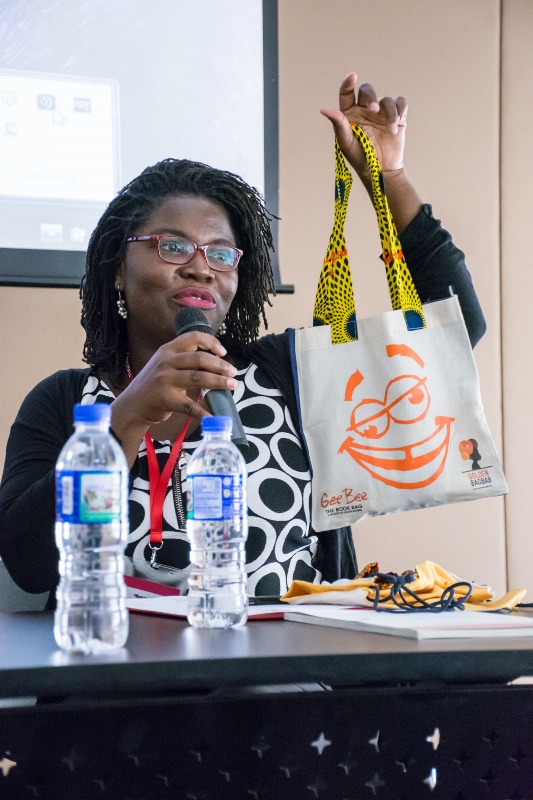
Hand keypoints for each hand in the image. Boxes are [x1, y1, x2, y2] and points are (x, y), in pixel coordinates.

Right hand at [110, 333, 237, 464]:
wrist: (132, 405)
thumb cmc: (153, 385)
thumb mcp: (165, 365)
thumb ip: (185, 361)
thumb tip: (216, 363)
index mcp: (167, 350)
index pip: (192, 337)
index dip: (211, 342)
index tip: (223, 352)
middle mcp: (166, 362)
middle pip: (199, 359)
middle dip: (220, 366)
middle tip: (233, 373)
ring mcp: (165, 380)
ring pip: (199, 378)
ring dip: (219, 382)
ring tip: (232, 385)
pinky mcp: (166, 399)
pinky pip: (190, 406)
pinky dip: (203, 412)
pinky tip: (214, 416)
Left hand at [320, 73, 406, 181]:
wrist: (380, 170)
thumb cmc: (359, 157)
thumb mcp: (346, 142)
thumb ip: (338, 124)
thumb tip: (323, 109)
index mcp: (350, 113)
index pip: (347, 94)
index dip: (347, 83)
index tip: (351, 77)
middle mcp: (365, 110)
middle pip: (367, 90)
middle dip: (371, 97)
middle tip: (373, 110)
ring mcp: (381, 113)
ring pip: (386, 100)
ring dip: (389, 112)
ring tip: (389, 129)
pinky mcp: (396, 117)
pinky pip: (400, 103)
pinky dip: (400, 111)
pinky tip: (397, 124)